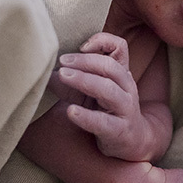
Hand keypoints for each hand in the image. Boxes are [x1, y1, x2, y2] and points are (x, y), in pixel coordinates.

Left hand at [49, 32, 164, 160]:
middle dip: (85, 61)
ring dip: (84, 80)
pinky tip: (71, 111)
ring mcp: (125, 109)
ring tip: (63, 76)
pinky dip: (86, 116)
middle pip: (110, 67)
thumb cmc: (109, 111)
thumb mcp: (94, 91)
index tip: (80, 46)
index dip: (102, 41)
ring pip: (108, 90)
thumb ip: (73, 79)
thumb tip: (46, 73)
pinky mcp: (119, 131)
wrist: (135, 141)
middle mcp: (126, 88)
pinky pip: (103, 122)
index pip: (120, 48)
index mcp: (121, 74)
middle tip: (62, 61)